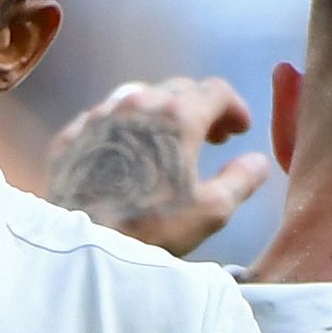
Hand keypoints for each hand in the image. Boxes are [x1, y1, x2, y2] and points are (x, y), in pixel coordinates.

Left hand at [46, 77, 270, 255]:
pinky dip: (126, 127)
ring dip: (163, 113)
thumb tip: (258, 162)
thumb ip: (241, 179)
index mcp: (178, 116)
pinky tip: (128, 151)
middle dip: (202, 109)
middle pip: (179, 89)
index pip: (216, 91)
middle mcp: (138, 102)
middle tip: (212, 139)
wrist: (81, 243)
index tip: (240, 130)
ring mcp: (101, 114)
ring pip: (141, 96)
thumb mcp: (212, 210)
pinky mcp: (73, 133)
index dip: (235, 108)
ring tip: (170, 142)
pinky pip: (106, 116)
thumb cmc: (152, 227)